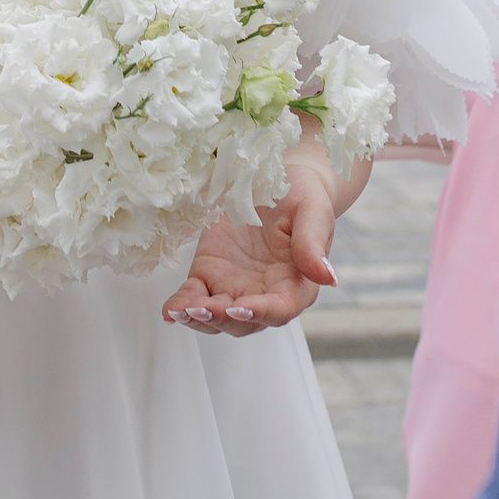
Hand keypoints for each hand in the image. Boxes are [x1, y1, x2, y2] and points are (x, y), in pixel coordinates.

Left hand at [165, 142, 341, 336]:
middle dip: (221, 318)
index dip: (261, 312)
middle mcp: (264, 293)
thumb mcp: (313, 212)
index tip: (241, 306)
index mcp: (295, 283)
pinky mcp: (210, 273)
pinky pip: (193, 295)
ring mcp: (235, 286)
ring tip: (181, 311)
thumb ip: (314, 245)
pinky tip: (169, 310)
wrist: (275, 177)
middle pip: (243, 321)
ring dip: (198, 319)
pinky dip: (180, 305)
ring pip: (216, 316)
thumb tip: (328, 279)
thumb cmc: (302, 195)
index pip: (280, 308)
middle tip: (202, 307)